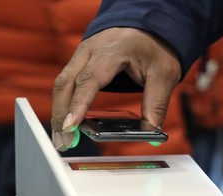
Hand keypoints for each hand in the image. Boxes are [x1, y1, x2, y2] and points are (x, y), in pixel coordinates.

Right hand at [51, 27, 180, 149]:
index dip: (78, 105)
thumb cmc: (154, 46)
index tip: (70, 126)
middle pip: (65, 84)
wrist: (145, 25)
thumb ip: (156, 103)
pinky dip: (63, 103)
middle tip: (64, 142)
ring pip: (61, 84)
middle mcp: (90, 51)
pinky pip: (66, 82)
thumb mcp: (164, 73)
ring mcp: (82, 55)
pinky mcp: (80, 62)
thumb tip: (152, 132)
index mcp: (111, 51)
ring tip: (62, 137)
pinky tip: (66, 120)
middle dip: (60, 114)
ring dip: (58, 111)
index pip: (89, 80)